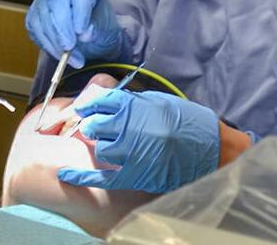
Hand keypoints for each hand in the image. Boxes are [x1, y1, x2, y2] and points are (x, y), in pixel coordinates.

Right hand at [25, 0, 123, 67]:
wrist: (89, 38)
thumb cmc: (99, 26)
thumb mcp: (105, 26)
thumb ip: (96, 27)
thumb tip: (85, 33)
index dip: (80, 8)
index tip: (82, 31)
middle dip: (62, 26)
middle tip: (69, 46)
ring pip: (43, 16)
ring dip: (55, 41)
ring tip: (69, 57)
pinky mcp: (34, 15)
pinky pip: (36, 30)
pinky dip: (48, 45)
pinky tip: (60, 55)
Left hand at [57, 90, 219, 192]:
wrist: (210, 148)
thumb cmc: (189, 121)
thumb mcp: (160, 101)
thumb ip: (135, 102)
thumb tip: (115, 104)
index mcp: (134, 106)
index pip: (100, 102)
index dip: (92, 106)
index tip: (87, 109)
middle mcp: (127, 127)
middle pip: (94, 126)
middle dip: (94, 126)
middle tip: (98, 129)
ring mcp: (129, 152)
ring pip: (99, 149)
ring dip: (101, 146)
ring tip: (110, 146)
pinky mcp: (133, 173)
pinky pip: (101, 176)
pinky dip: (82, 176)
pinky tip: (66, 175)